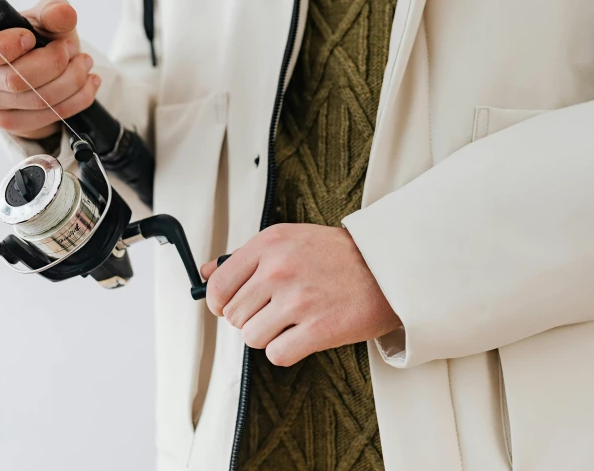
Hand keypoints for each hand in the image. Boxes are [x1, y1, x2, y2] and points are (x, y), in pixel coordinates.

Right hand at [0, 0, 100, 139]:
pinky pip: (48, 116)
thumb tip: (63, 13)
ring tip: (84, 63)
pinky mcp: (8, 122)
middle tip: (70, 48)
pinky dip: (77, 99)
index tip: (30, 38)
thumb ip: (52, 11)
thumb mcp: (44, 17)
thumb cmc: (34, 36)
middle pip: (14, 79)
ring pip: (36, 100)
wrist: (41, 67)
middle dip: (54, 62)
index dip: (5, 46)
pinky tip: (88, 83)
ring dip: (71, 80)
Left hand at [202, 223, 400, 366]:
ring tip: (292, 321)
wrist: (387, 268)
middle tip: (276, 310)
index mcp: (269, 244)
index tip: (228, 308)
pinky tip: (303, 334)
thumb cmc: (337, 255)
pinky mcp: (317, 329)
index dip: (219, 304)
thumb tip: (206, 274)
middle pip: (234, 315)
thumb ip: (244, 257)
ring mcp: (298, 300)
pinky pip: (276, 354)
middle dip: (251, 318)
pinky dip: (287, 350)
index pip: (219, 286)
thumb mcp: (288, 240)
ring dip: (269, 335)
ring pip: (252, 337)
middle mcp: (279, 270)